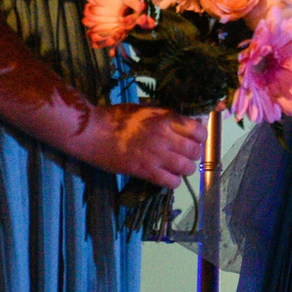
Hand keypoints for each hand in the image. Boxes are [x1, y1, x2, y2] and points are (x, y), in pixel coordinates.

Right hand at [79, 104, 206, 187]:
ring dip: (186, 168)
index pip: (199, 130)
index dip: (200, 136)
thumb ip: (164, 116)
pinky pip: (171, 182)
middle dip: (194, 153)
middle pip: (195, 150)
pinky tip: (167, 177)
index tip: (195, 138)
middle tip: (186, 154)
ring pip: (187, 168)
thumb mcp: (144, 109)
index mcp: (165, 119)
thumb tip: (184, 122)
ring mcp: (156, 155)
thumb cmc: (115, 117)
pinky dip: (174, 181)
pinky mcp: (145, 171)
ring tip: (179, 167)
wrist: (92, 132)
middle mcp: (165, 137)